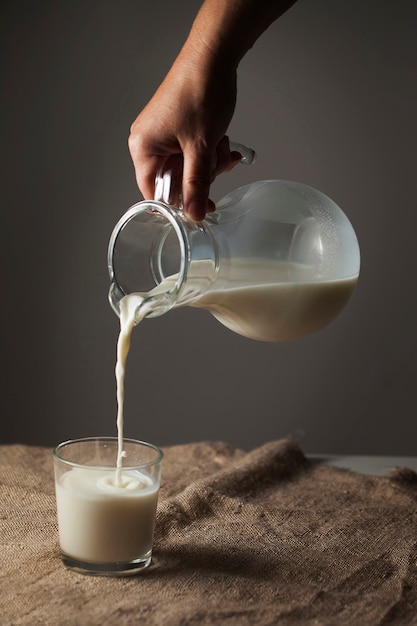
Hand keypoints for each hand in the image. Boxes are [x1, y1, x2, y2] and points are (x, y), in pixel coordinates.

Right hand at [128, 44, 240, 220]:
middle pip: (174, 181)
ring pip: (187, 168)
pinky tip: (221, 141)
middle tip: (216, 164)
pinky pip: (192, 153)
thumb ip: (197, 186)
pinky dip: (209, 151)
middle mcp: (148, 142)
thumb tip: (195, 213)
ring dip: (209, 163)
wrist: (213, 57)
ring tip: (220, 146)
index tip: (200, 208)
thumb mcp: (200, 148)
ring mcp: (164, 135)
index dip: (178, 203)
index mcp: (143, 147)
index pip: (153, 192)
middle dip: (201, 176)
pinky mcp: (178, 129)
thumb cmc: (200, 91)